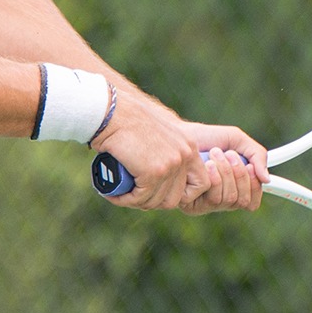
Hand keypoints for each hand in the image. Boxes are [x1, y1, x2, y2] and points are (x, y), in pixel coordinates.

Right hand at [91, 101, 266, 214]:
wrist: (110, 111)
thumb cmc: (127, 118)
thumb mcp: (159, 132)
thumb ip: (169, 149)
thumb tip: (166, 174)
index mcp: (189, 146)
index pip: (201, 184)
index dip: (181, 194)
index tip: (161, 192)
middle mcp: (185, 155)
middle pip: (175, 198)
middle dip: (153, 201)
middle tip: (135, 195)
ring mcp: (170, 165)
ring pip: (156, 201)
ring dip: (136, 201)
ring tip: (121, 194)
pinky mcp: (153, 172)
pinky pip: (140, 198)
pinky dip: (125, 200)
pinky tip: (114, 194)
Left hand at [180, 144, 266, 215]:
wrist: (181, 136)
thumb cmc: (207, 139)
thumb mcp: (237, 140)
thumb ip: (257, 155)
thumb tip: (266, 179)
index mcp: (234, 189)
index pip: (252, 202)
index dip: (254, 186)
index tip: (251, 166)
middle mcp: (221, 200)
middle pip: (242, 200)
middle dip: (239, 174)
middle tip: (228, 154)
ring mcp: (206, 204)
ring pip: (229, 199)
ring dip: (225, 172)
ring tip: (214, 154)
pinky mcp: (192, 205)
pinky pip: (214, 198)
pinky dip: (214, 178)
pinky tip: (205, 165)